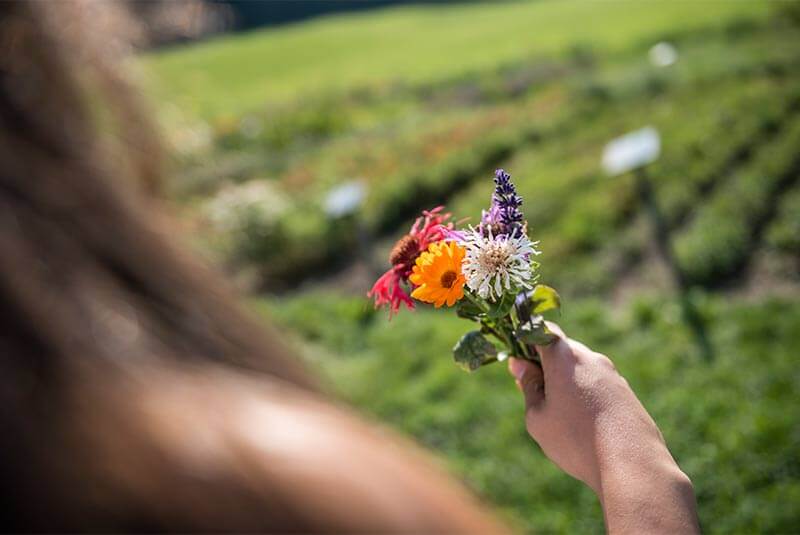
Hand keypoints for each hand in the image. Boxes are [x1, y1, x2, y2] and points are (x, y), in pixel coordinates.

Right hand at [508, 322, 699, 533]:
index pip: (541, 330)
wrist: (632, 462)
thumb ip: (528, 386)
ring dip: (565, 382)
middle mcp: (590, 357)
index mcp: (564, 357)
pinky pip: (597, 384)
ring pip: (579, 368)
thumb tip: (521, 365)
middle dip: (544, 365)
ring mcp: (611, 373)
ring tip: (560, 416)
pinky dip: (584, 396)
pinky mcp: (625, 391)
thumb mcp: (538, 416)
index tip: (517, 363)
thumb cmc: (576, 439)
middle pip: (561, 350)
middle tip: (533, 393)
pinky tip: (583, 425)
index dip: (525, 341)